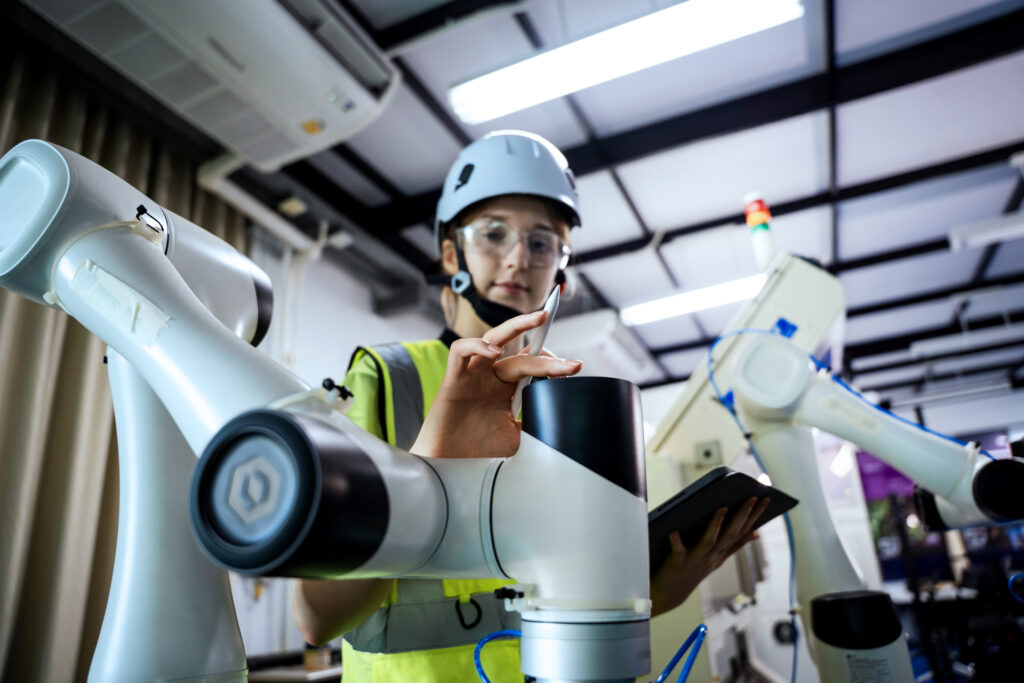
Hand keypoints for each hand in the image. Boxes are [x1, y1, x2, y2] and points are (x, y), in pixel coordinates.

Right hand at [410, 311, 581, 459]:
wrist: (451, 470)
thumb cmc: (480, 455)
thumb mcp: (520, 438)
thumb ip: (537, 421)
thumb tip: (564, 412)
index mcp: (508, 389)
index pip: (533, 364)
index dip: (553, 362)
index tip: (576, 366)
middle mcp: (492, 378)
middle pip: (522, 354)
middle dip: (548, 356)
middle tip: (571, 364)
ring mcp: (473, 377)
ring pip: (494, 338)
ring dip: (516, 325)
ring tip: (539, 319)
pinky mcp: (453, 381)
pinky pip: (460, 352)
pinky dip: (476, 345)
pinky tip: (494, 352)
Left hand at [650, 497, 770, 616]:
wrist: (670, 593)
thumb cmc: (692, 570)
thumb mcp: (717, 559)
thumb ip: (734, 546)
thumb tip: (755, 532)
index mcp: (721, 553)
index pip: (742, 532)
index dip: (755, 516)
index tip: (766, 500)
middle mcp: (712, 557)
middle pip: (731, 534)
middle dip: (743, 515)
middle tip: (753, 497)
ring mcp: (696, 560)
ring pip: (709, 541)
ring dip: (716, 525)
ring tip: (722, 507)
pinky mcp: (677, 563)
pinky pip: (678, 551)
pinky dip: (676, 542)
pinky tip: (674, 531)